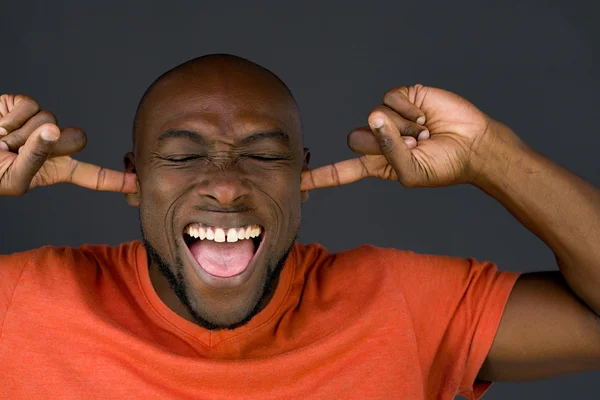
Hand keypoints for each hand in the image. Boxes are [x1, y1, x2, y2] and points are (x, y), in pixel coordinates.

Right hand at [0, 94, 136, 195]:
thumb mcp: (11, 178)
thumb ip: (35, 159)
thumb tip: (54, 129)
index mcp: (53, 170)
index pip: (91, 176)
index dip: (115, 179)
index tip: (139, 182)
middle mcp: (50, 146)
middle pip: (78, 139)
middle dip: (51, 144)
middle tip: (20, 151)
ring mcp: (37, 125)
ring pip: (52, 120)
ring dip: (21, 133)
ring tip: (0, 141)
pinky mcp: (20, 106)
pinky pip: (29, 105)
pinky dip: (10, 116)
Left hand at [301, 85, 518, 189]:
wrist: (475, 145)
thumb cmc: (445, 166)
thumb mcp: (412, 173)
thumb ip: (389, 153)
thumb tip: (374, 117)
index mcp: (378, 165)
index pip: (342, 172)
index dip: (320, 177)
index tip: (296, 182)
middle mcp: (379, 140)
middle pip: (354, 138)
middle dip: (382, 144)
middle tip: (411, 147)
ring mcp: (389, 119)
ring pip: (373, 117)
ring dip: (402, 129)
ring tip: (424, 133)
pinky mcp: (402, 99)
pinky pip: (390, 99)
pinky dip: (409, 110)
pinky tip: (424, 116)